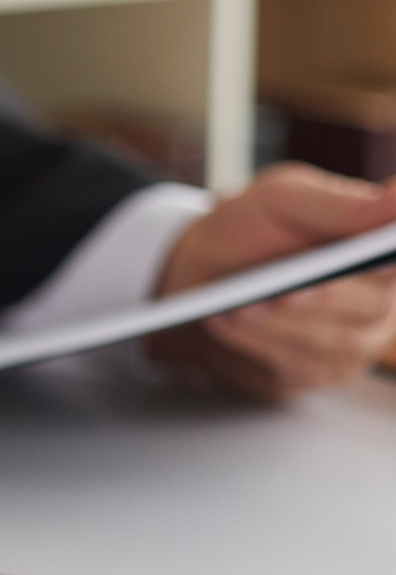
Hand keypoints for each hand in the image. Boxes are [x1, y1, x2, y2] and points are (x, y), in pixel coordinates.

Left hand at [149, 165, 395, 400]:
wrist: (198, 269)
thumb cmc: (250, 229)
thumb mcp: (286, 199)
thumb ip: (344, 205)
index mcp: (384, 259)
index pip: (394, 268)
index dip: (373, 271)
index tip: (334, 273)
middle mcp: (376, 306)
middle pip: (368, 311)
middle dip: (317, 301)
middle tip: (278, 294)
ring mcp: (347, 348)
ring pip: (328, 345)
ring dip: (278, 325)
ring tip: (237, 306)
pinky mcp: (307, 376)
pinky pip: (292, 369)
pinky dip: (255, 344)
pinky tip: (225, 323)